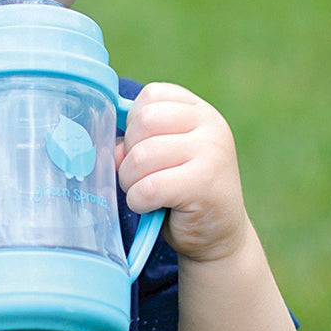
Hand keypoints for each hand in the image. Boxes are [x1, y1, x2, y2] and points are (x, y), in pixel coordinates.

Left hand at [117, 82, 248, 262]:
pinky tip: (150, 206)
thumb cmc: (181, 190)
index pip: (151, 95)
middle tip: (140, 175)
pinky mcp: (204, 184)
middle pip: (144, 122)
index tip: (144, 146)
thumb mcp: (160, 155)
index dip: (134, 122)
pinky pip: (148, 187)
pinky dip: (138, 201)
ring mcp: (212, 153)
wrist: (217, 235)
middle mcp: (211, 125)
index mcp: (199, 110)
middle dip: (129, 152)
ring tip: (144, 193)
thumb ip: (136, 141)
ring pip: (141, 156)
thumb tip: (112, 150)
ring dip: (130, 180)